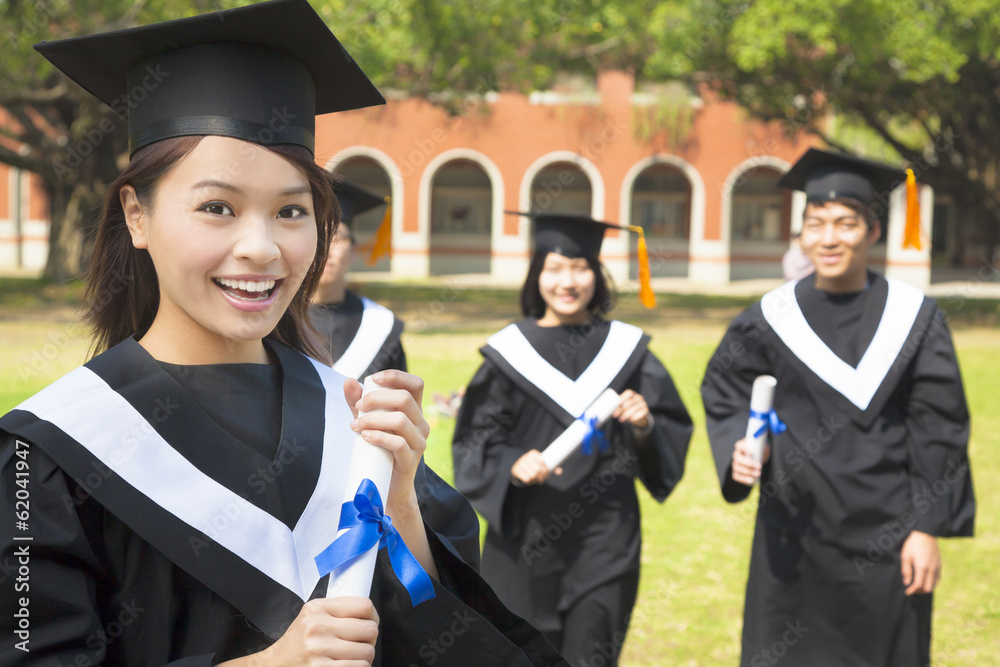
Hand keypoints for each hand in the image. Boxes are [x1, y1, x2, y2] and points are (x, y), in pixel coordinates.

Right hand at [220, 597, 377, 665]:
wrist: (274, 666)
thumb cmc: (298, 642)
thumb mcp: (312, 616)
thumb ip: (337, 611)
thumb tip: (370, 616)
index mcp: (318, 609)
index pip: (364, 606)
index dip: (373, 617)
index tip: (370, 623)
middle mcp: (318, 627)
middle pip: (370, 630)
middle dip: (370, 639)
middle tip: (360, 643)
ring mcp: (319, 650)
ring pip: (367, 652)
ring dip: (364, 657)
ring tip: (351, 656)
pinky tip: (346, 664)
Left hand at [345, 370, 429, 517]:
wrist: (385, 486)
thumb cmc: (378, 450)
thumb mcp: (368, 422)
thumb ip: (359, 403)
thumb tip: (349, 381)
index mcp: (414, 411)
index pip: (415, 384)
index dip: (396, 376)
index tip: (373, 379)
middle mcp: (421, 424)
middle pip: (404, 399)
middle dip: (376, 398)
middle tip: (358, 407)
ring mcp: (419, 442)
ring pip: (400, 420)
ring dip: (373, 419)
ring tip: (356, 426)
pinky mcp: (411, 460)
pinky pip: (398, 443)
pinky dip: (378, 437)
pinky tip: (365, 437)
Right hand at [510, 450, 558, 484]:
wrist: (518, 466)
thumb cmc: (533, 465)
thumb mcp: (541, 464)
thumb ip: (551, 467)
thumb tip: (560, 471)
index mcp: (533, 453)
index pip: (542, 462)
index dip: (546, 470)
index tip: (547, 475)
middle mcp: (526, 457)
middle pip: (537, 470)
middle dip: (541, 477)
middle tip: (542, 480)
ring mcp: (520, 463)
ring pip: (532, 476)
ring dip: (535, 480)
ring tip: (536, 480)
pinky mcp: (516, 470)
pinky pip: (526, 479)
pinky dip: (530, 482)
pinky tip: (530, 481)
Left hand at [612, 389, 649, 428]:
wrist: (638, 415)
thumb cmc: (627, 409)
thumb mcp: (623, 405)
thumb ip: (617, 404)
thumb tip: (607, 406)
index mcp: (632, 394)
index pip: (629, 393)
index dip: (623, 397)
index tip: (618, 404)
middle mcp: (638, 397)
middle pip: (630, 402)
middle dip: (622, 409)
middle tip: (616, 415)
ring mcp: (643, 403)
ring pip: (635, 408)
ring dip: (627, 414)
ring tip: (621, 419)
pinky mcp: (646, 410)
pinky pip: (641, 413)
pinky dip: (635, 417)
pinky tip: (630, 420)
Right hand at [731, 438, 769, 485]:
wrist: (758, 458)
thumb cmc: (759, 451)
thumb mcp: (762, 446)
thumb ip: (762, 447)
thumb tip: (764, 449)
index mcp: (741, 446)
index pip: (739, 445)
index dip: (744, 448)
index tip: (752, 452)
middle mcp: (736, 454)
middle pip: (738, 458)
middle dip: (749, 463)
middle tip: (759, 466)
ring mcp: (735, 464)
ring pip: (738, 468)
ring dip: (748, 472)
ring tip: (758, 474)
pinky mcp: (736, 472)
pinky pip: (736, 476)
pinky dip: (743, 479)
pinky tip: (751, 480)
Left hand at [901, 530, 940, 594]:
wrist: (925, 533)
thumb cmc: (913, 544)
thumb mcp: (905, 556)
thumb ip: (906, 571)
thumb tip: (907, 583)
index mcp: (922, 567)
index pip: (918, 585)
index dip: (912, 590)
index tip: (907, 592)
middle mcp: (931, 569)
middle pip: (928, 588)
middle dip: (920, 591)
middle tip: (912, 590)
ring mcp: (937, 567)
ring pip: (934, 584)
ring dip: (926, 588)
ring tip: (918, 586)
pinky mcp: (939, 564)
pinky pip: (937, 578)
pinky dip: (931, 582)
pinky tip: (925, 579)